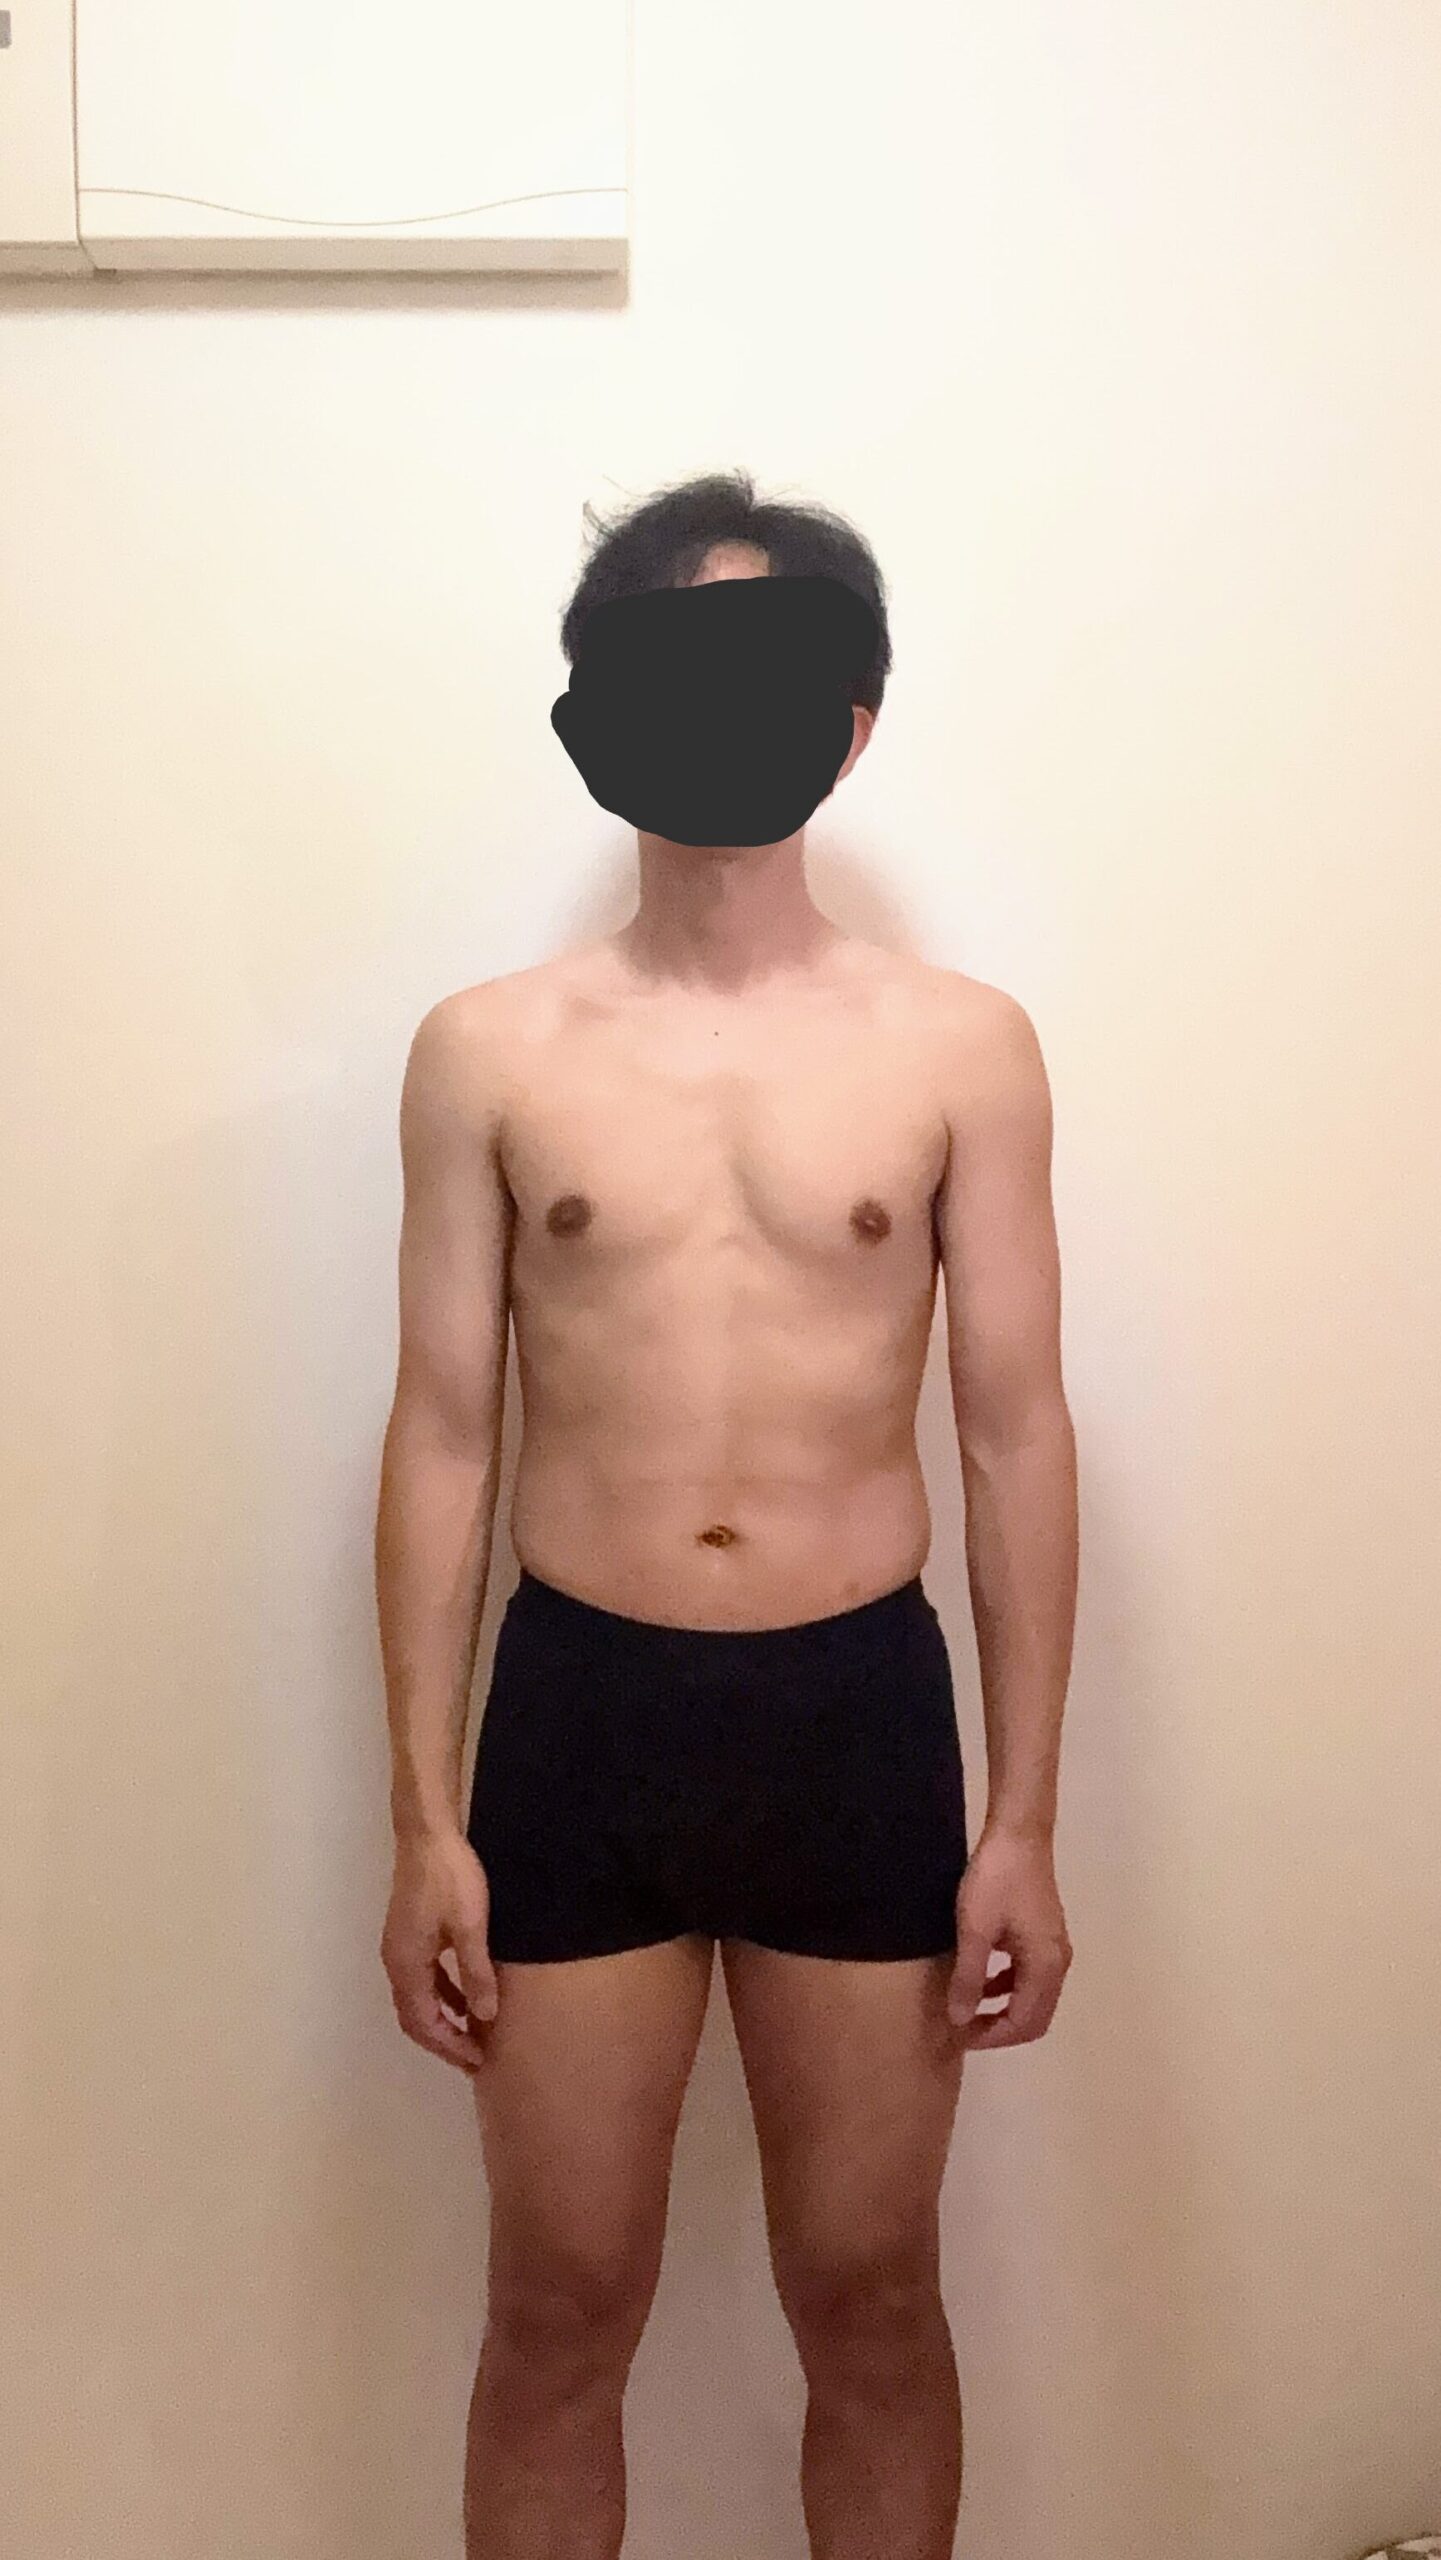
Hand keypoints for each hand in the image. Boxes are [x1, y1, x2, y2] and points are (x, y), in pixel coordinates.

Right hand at [380, 1827, 498, 2072]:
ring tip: (474, 2033)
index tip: (477, 2059)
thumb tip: (485, 2016)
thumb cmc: (450, 1878)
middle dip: (444, 2039)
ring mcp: (401, 1947)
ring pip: (419, 1998)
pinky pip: (424, 1977)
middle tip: (475, 2056)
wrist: (428, 1834)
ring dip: (443, 2018)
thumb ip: (476, 1973)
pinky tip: (466, 1996)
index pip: (423, 2023)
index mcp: (406, 1965)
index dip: (449, 2045)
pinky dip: (443, 1993)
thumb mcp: (471, 1928)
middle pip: (415, 2016)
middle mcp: (396, 1961)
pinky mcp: (410, 1933)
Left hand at [947, 1826, 1071, 2048]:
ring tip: (967, 2008)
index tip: (958, 2035)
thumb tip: (959, 2020)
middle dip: (999, 2028)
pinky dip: (1007, 1985)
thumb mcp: (974, 1931)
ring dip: (1003, 2008)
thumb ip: (968, 1978)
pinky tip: (982, 1978)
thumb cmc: (996, 1881)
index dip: (991, 2036)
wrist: (1018, 1834)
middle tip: (963, 2029)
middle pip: (1034, 2016)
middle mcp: (1057, 1964)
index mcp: (1045, 1967)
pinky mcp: (1044, 1934)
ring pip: (1032, 1997)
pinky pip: (1029, 1975)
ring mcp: (1054, 1948)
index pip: (1024, 2023)